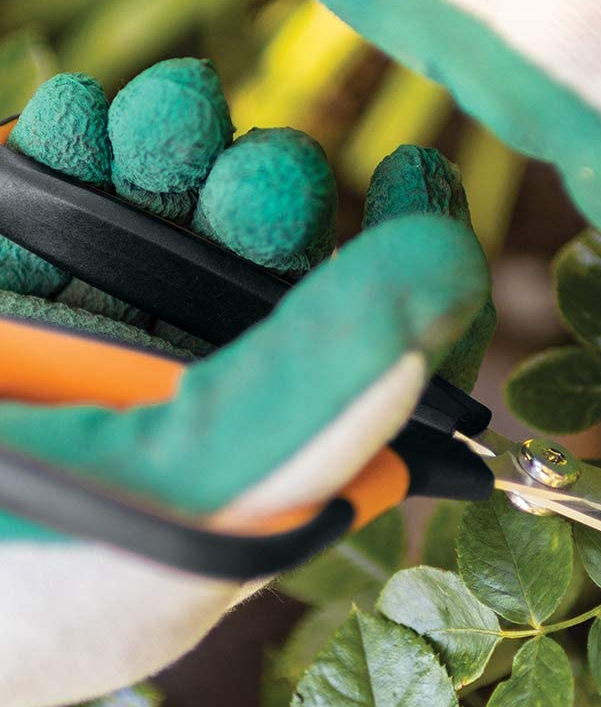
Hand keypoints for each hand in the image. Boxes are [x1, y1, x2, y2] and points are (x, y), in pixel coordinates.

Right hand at [0, 60, 490, 706]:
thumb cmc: (1, 588)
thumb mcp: (187, 505)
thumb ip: (322, 402)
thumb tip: (449, 272)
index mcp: (249, 484)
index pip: (367, 376)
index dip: (407, 285)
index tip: (420, 184)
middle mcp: (180, 416)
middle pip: (266, 282)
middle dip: (276, 208)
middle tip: (269, 176)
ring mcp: (83, 348)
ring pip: (165, 221)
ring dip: (181, 154)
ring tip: (173, 119)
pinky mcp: (5, 294)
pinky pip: (52, 196)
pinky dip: (76, 143)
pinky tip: (85, 119)